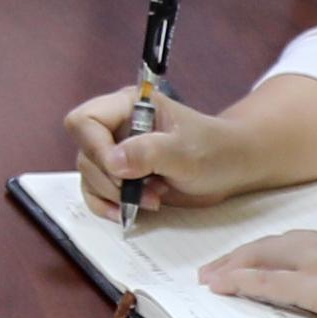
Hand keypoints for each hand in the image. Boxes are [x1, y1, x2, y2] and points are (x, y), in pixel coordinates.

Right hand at [62, 83, 287, 217]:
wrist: (231, 166)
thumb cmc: (215, 148)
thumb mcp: (186, 151)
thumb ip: (149, 152)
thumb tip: (114, 161)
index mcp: (128, 106)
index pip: (86, 121)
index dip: (95, 147)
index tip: (120, 169)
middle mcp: (116, 128)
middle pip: (85, 154)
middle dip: (112, 180)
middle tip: (148, 188)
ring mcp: (116, 153)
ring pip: (89, 177)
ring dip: (115, 196)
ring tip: (153, 198)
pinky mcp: (120, 177)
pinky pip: (95, 194)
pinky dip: (108, 207)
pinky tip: (129, 211)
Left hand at [192, 231, 316, 317]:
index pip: (301, 243)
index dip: (273, 250)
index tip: (254, 257)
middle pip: (274, 245)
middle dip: (242, 255)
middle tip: (215, 268)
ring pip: (265, 258)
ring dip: (233, 265)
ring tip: (209, 277)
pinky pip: (270, 283)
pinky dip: (242, 282)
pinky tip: (222, 287)